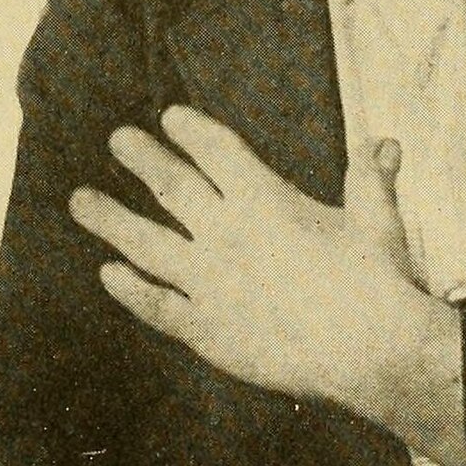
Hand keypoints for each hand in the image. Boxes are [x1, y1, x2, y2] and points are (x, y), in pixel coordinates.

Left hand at [68, 108, 465, 465]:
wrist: (366, 349)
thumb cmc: (374, 278)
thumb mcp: (376, 217)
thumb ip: (369, 176)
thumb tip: (384, 142)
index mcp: (265, 200)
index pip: (219, 152)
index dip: (192, 130)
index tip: (170, 116)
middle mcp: (227, 234)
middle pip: (174, 187)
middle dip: (143, 159)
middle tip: (117, 139)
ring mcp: (210, 283)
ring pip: (147, 244)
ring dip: (112, 220)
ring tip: (80, 200)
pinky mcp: (207, 329)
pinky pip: (157, 306)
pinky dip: (131, 290)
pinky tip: (109, 275)